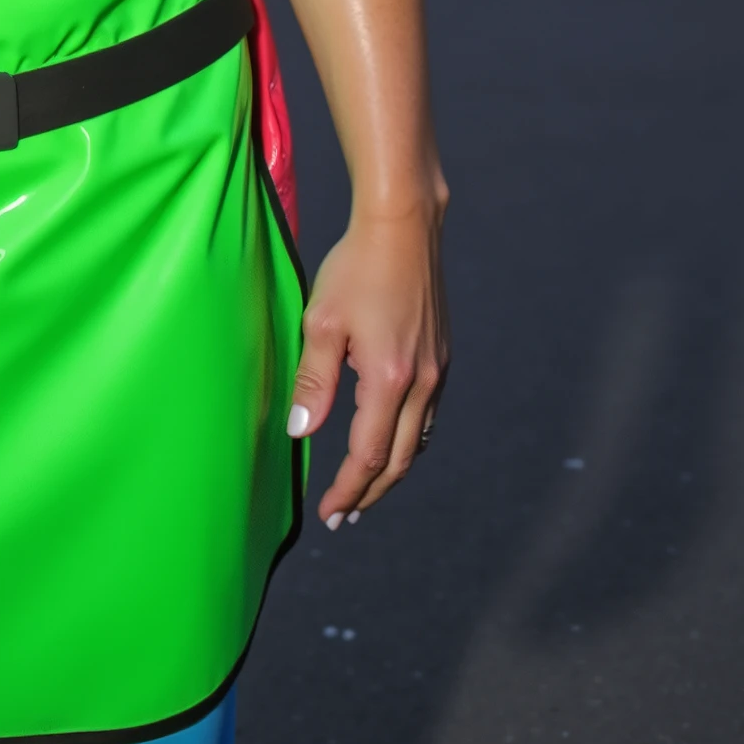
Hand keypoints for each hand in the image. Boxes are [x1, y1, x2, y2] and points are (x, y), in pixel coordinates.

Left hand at [286, 206, 448, 528]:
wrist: (403, 227)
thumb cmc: (356, 268)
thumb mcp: (321, 323)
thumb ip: (313, 381)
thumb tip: (301, 431)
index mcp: (390, 379)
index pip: (368, 455)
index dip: (349, 490)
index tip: (329, 513)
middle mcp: (422, 383)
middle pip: (399, 460)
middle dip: (371, 493)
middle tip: (345, 516)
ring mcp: (437, 370)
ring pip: (418, 441)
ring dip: (391, 470)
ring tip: (365, 489)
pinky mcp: (441, 356)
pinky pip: (426, 416)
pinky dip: (406, 440)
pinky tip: (388, 440)